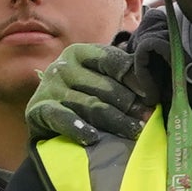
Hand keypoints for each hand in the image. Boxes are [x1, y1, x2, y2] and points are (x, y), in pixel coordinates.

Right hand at [20, 29, 170, 150]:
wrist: (42, 116)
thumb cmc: (77, 94)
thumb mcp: (95, 77)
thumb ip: (118, 73)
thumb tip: (153, 80)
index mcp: (80, 52)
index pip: (112, 61)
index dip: (134, 78)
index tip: (151, 95)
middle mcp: (63, 66)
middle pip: (104, 86)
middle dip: (129, 104)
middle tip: (147, 118)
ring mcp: (50, 88)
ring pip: (90, 105)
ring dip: (115, 120)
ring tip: (134, 131)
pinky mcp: (38, 109)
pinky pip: (62, 118)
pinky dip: (78, 128)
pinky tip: (92, 138)